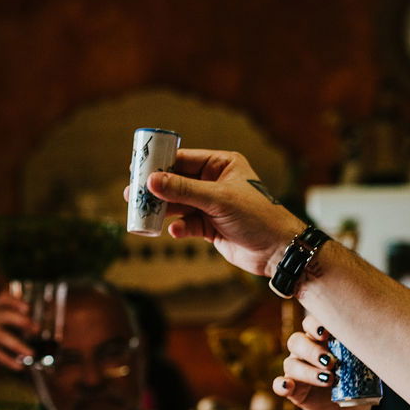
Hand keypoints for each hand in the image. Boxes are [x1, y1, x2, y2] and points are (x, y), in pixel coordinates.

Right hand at [0, 292, 37, 374]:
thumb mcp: (9, 333)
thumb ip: (22, 330)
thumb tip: (43, 331)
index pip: (3, 299)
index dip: (15, 301)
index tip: (28, 308)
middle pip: (2, 315)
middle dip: (20, 321)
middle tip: (36, 330)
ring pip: (0, 336)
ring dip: (18, 345)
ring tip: (31, 354)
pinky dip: (8, 360)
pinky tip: (19, 366)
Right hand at [139, 148, 306, 276]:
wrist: (278, 250)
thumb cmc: (257, 216)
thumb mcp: (218, 199)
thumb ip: (183, 190)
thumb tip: (151, 180)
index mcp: (221, 165)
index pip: (183, 159)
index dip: (159, 164)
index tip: (137, 169)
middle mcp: (215, 182)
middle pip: (176, 182)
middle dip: (156, 190)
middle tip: (132, 194)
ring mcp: (211, 205)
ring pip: (178, 204)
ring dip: (163, 210)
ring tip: (143, 215)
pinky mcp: (209, 226)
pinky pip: (186, 223)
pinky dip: (179, 228)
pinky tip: (175, 232)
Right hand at [273, 318, 358, 409]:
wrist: (353, 408)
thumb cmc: (359, 379)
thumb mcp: (364, 363)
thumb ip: (362, 350)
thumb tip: (373, 340)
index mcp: (320, 339)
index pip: (310, 324)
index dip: (314, 325)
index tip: (327, 334)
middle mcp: (305, 351)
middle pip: (296, 341)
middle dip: (312, 350)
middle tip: (331, 362)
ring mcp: (296, 370)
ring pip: (291, 363)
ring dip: (307, 371)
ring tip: (329, 380)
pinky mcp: (293, 390)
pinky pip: (279, 385)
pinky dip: (282, 385)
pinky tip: (288, 386)